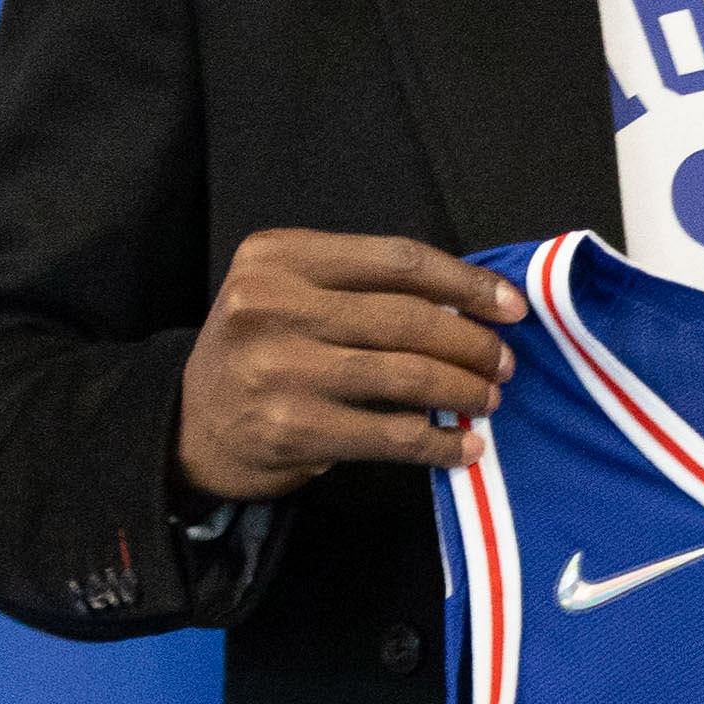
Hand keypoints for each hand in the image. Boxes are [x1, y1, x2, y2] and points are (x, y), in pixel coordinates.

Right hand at [173, 230, 520, 502]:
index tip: (510, 305)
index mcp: (278, 256)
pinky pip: (391, 435)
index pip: (398, 261)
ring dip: (463, 390)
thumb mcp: (292, 293)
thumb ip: (364, 287)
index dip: (467, 283)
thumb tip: (474, 302)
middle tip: (504, 362)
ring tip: (488, 398)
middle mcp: (269, 305)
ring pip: (406, 375)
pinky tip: (463, 446)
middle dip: (473, 343)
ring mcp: (278, 369)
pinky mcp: (291, 428)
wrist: (193, 426)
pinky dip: (439, 443)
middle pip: (408, 319)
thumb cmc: (265, 350)